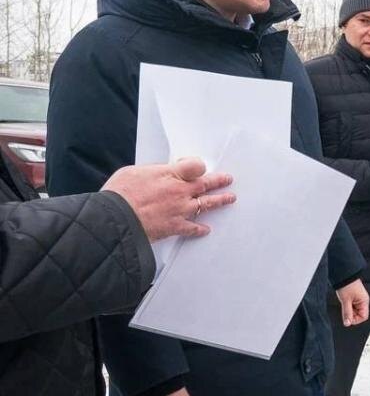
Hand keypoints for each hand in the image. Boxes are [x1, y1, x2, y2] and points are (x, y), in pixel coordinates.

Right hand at [102, 157, 235, 241]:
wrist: (114, 220)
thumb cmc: (119, 194)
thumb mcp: (134, 172)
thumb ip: (154, 172)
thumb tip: (162, 172)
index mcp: (171, 175)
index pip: (196, 166)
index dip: (198, 166)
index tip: (197, 168)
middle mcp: (180, 192)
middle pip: (206, 184)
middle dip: (219, 181)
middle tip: (228, 180)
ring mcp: (180, 210)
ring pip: (206, 204)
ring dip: (219, 201)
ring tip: (229, 198)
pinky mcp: (175, 227)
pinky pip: (192, 228)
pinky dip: (200, 229)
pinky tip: (206, 230)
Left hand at [336, 279, 369, 325]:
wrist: (343, 275)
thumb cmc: (347, 285)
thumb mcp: (345, 301)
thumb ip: (347, 313)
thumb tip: (347, 324)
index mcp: (364, 301)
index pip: (364, 317)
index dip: (356, 319)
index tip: (348, 318)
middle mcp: (363, 301)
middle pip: (359, 314)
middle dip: (351, 314)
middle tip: (345, 309)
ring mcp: (359, 299)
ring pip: (355, 311)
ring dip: (349, 310)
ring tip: (344, 303)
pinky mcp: (355, 297)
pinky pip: (352, 306)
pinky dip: (348, 306)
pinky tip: (345, 301)